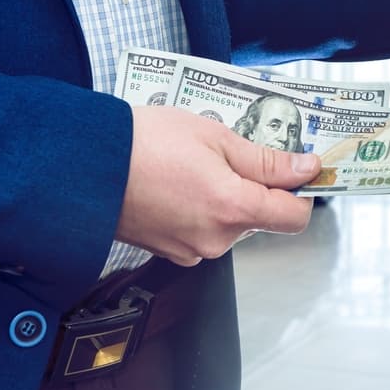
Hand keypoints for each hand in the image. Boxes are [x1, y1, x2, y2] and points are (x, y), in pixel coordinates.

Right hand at [115, 106, 320, 265]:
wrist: (83, 167)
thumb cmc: (145, 143)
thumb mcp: (216, 137)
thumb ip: (267, 159)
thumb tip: (306, 169)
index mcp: (233, 208)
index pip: (294, 217)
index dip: (300, 192)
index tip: (295, 170)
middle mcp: (217, 239)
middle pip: (260, 218)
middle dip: (254, 187)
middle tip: (226, 154)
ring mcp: (192, 250)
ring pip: (231, 224)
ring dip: (225, 197)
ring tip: (193, 167)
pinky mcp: (171, 253)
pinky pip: (204, 231)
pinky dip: (200, 210)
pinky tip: (177, 185)